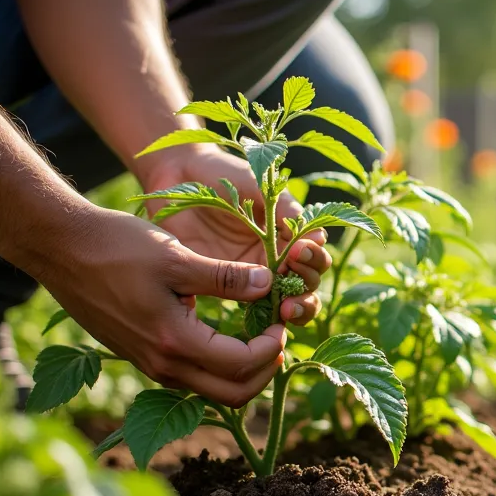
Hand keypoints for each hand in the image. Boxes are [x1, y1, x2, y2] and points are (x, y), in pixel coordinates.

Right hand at [38, 207, 288, 407]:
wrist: (61, 248)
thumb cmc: (118, 246)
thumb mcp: (178, 256)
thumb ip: (227, 277)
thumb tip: (270, 284)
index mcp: (174, 342)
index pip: (241, 365)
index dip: (271, 347)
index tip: (280, 320)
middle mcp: (162, 365)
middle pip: (232, 395)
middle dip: (264, 371)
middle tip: (277, 337)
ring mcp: (150, 365)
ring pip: (212, 391)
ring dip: (242, 372)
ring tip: (257, 335)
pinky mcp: (141, 357)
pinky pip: (190, 377)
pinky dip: (217, 365)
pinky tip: (226, 334)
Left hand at [135, 146, 331, 324]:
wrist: (177, 175)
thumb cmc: (222, 173)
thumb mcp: (258, 184)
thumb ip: (284, 208)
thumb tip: (318, 237)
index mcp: (288, 235)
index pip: (315, 257)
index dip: (314, 259)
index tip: (301, 250)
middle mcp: (275, 258)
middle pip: (307, 286)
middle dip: (307, 288)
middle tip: (292, 283)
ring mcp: (251, 276)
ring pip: (286, 304)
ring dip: (294, 309)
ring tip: (286, 309)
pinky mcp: (225, 286)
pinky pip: (251, 311)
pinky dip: (263, 320)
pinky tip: (263, 323)